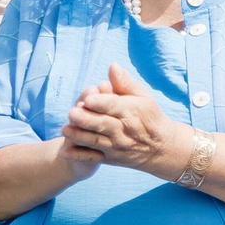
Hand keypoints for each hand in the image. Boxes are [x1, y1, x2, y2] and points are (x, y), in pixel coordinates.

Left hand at [62, 63, 186, 175]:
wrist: (161, 149)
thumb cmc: (149, 117)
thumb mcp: (144, 98)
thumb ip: (125, 83)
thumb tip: (112, 66)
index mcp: (132, 112)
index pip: (115, 106)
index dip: (102, 102)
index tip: (89, 99)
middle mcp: (124, 131)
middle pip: (103, 124)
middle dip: (87, 119)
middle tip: (73, 113)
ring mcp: (116, 146)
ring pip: (96, 141)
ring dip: (80, 136)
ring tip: (65, 130)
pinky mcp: (111, 158)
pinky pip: (93, 158)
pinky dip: (78, 156)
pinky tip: (64, 152)